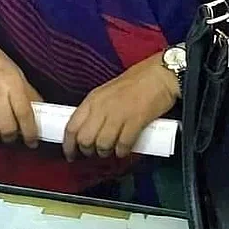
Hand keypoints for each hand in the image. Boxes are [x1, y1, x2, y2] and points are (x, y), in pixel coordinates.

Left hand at [63, 52, 179, 160]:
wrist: (160, 74)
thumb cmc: (137, 81)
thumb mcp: (108, 91)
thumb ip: (97, 109)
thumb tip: (89, 129)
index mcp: (93, 98)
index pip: (72, 126)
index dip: (68, 145)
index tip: (70, 154)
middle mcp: (102, 107)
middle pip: (85, 140)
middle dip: (88, 151)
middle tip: (94, 152)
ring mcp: (118, 114)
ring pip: (102, 145)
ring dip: (106, 152)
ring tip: (111, 150)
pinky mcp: (135, 121)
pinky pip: (123, 145)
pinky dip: (122, 152)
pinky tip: (124, 149)